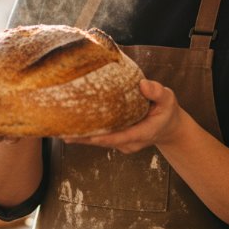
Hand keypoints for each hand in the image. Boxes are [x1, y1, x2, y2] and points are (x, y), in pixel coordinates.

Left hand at [64, 79, 182, 153]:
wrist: (169, 127)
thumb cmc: (167, 111)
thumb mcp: (168, 99)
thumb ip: (157, 92)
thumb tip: (142, 84)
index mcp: (142, 133)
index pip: (120, 137)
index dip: (103, 137)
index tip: (87, 135)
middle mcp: (129, 142)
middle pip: (103, 141)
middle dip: (83, 138)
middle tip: (61, 132)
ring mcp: (122, 144)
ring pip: (98, 141)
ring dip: (80, 137)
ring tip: (59, 130)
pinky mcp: (117, 141)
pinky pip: (99, 138)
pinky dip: (86, 134)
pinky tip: (69, 127)